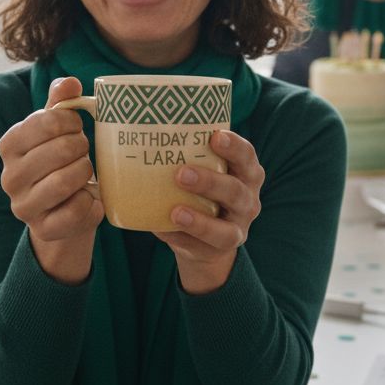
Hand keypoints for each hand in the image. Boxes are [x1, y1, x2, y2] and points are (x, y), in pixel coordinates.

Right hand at [0, 77, 103, 283]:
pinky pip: (75, 211)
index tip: (78, 127)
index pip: (46, 122)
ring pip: (66, 182)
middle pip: (60, 151)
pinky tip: (89, 197)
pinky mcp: (43, 229)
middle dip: (82, 147)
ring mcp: (23, 206)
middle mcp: (10, 176)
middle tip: (85, 151)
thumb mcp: (57, 130)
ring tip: (86, 172)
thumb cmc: (59, 162)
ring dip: (86, 173)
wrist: (61, 212)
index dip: (71, 122)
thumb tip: (69, 83)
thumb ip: (60, 103)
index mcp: (10, 144)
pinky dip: (91, 203)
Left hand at [153, 130, 263, 293]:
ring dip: (199, 220)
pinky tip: (166, 229)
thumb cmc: (199, 192)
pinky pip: (205, 247)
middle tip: (181, 173)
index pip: (246, 156)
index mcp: (245, 172)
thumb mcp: (201, 171)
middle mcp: (248, 199)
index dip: (234, 146)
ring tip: (175, 212)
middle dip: (210, 182)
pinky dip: (185, 238)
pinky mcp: (222, 249)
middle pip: (236, 190)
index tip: (214, 136)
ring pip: (226, 228)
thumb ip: (184, 156)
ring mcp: (238, 227)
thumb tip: (136, 135)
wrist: (207, 238)